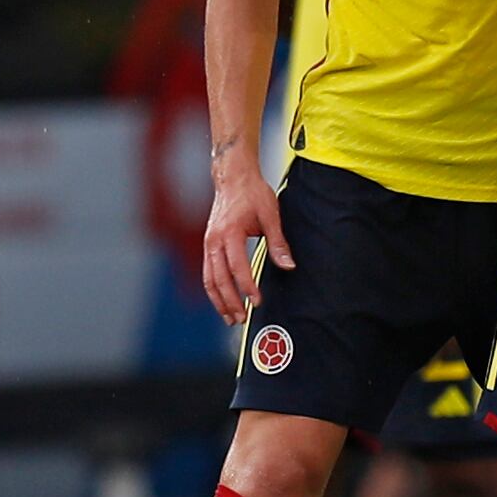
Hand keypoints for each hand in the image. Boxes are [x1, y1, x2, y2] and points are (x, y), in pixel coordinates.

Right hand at [200, 159, 292, 324]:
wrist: (232, 177)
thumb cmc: (252, 194)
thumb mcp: (271, 215)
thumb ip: (278, 243)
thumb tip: (288, 266)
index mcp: (230, 232)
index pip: (237, 267)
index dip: (247, 287)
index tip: (257, 302)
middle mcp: (214, 240)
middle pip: (219, 278)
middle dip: (230, 301)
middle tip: (242, 319)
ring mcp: (208, 243)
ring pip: (209, 279)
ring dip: (219, 301)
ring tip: (231, 318)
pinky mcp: (208, 244)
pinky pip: (207, 272)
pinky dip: (214, 290)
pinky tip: (223, 302)